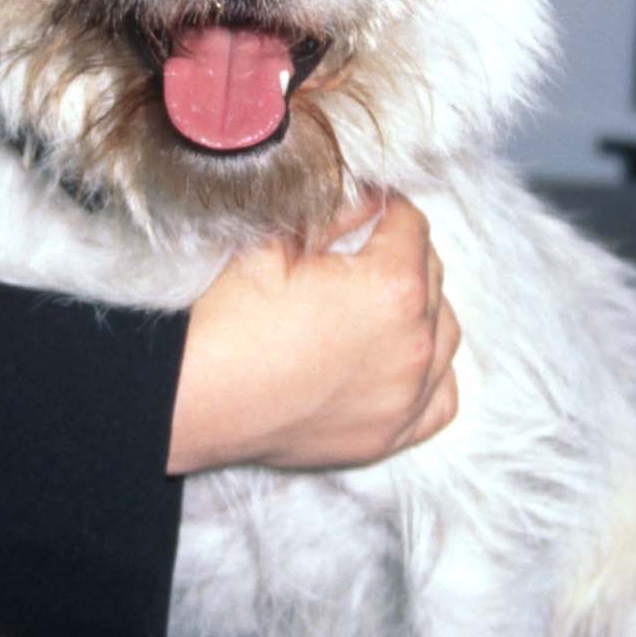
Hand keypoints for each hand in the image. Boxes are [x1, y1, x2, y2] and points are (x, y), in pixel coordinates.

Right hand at [167, 193, 459, 476]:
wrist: (191, 398)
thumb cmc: (228, 317)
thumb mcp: (277, 243)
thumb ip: (337, 213)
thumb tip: (368, 200)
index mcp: (392, 287)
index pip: (412, 225)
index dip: (386, 205)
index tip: (367, 204)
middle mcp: (414, 344)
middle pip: (433, 276)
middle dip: (402, 255)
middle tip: (362, 250)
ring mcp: (405, 397)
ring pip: (444, 334)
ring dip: (421, 310)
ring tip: (379, 303)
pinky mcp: (389, 436)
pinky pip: (440, 398)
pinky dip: (430, 373)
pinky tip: (401, 358)